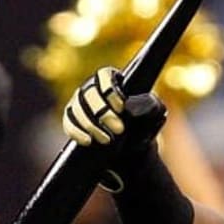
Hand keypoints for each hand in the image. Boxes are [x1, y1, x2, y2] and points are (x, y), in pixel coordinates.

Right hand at [62, 66, 167, 190]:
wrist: (132, 148)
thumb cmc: (145, 124)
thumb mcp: (155, 113)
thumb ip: (150, 104)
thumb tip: (129, 106)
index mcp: (114, 80)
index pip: (104, 75)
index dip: (110, 90)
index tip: (121, 107)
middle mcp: (93, 88)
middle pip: (88, 92)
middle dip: (103, 112)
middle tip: (119, 129)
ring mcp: (80, 103)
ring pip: (76, 108)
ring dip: (91, 125)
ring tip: (107, 140)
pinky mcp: (72, 120)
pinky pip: (68, 122)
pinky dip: (76, 132)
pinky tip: (88, 141)